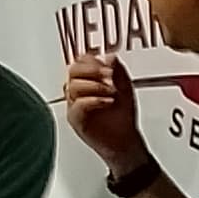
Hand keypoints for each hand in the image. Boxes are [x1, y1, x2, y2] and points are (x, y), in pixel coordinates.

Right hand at [62, 52, 143, 173]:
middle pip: (73, 70)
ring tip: (111, 92)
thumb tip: (110, 57)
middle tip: (107, 75)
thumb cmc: (123, 118)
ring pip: (73, 85)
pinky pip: (77, 105)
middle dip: (91, 70)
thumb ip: (118, 71)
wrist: (124, 141)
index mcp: (89, 81)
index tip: (108, 65)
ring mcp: (75, 104)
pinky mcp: (75, 119)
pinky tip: (106, 102)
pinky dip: (93, 100)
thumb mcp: (125, 88)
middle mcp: (79, 91)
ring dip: (95, 86)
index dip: (93, 61)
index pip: (81, 61)